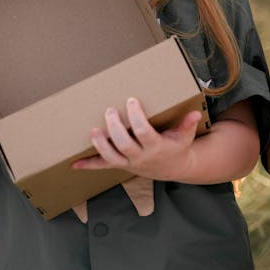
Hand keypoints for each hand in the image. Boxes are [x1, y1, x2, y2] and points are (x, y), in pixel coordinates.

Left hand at [72, 97, 201, 180]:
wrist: (173, 168)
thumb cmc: (177, 146)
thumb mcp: (185, 136)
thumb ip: (188, 124)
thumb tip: (195, 113)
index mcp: (157, 147)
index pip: (144, 132)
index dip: (136, 117)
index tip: (131, 101)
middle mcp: (141, 157)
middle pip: (124, 144)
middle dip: (115, 128)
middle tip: (109, 110)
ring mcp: (130, 163)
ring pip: (112, 157)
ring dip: (100, 145)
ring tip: (93, 130)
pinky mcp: (121, 165)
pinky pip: (103, 167)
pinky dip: (89, 165)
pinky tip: (74, 164)